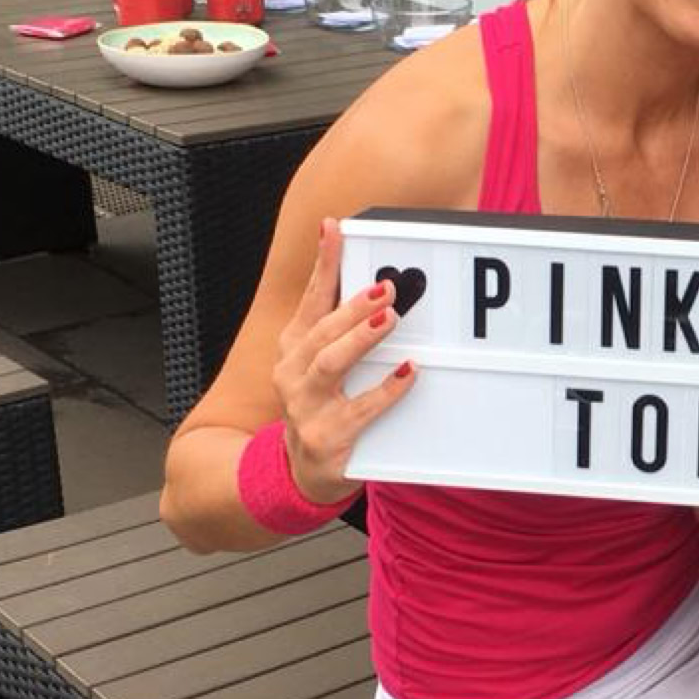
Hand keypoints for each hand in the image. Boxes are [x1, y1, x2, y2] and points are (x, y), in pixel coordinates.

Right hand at [272, 218, 416, 502]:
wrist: (304, 471)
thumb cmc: (324, 404)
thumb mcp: (324, 362)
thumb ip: (345, 327)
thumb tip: (383, 284)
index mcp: (294, 346)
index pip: (311, 298)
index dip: (324, 262)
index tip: (335, 228)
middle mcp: (291, 371)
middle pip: (320, 331)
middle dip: (352, 306)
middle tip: (386, 287)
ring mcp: (304, 406)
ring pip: (328, 365)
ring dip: (358, 339)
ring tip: (388, 319)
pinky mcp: (326, 436)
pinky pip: (359, 410)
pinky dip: (385, 391)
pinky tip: (407, 373)